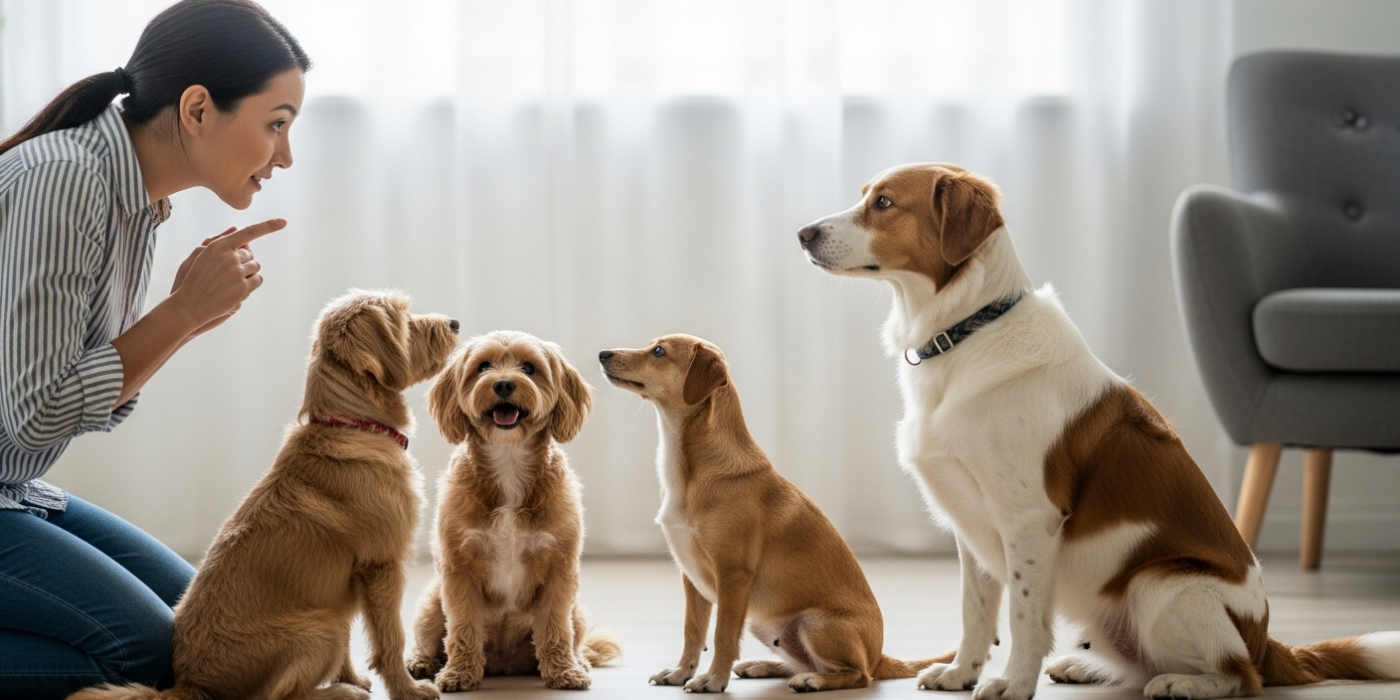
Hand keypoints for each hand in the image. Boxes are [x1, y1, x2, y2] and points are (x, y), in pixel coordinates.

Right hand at [169, 219, 284, 331]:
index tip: (283, 222)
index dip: (268, 226)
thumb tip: (236, 229)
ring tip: (230, 283)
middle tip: (228, 274)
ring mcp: (237, 273)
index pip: (248, 233)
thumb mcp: (201, 255)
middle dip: (243, 262)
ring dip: (247, 273)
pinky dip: (251, 283)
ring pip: (255, 267)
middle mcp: (230, 257)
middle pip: (250, 255)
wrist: (190, 304)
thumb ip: (220, 241)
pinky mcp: (243, 288)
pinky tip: (237, 289)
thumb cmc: (194, 278)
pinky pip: (258, 280)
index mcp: (218, 246)